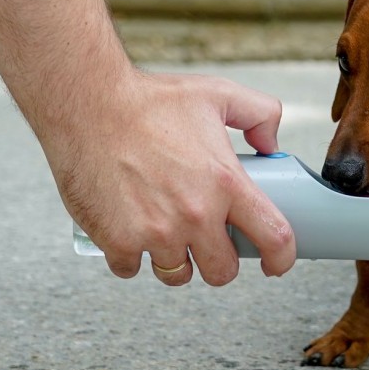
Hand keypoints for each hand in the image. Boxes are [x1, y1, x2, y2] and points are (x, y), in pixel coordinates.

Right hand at [46, 68, 296, 285]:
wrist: (87, 103)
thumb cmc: (148, 99)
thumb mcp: (217, 94)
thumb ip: (260, 114)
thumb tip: (271, 146)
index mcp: (226, 182)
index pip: (273, 237)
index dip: (281, 258)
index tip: (275, 263)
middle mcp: (195, 215)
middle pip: (222, 271)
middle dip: (218, 260)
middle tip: (206, 240)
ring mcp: (155, 233)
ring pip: (178, 275)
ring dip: (175, 260)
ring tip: (165, 232)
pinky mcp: (118, 241)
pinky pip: (132, 269)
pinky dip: (131, 256)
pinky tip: (129, 230)